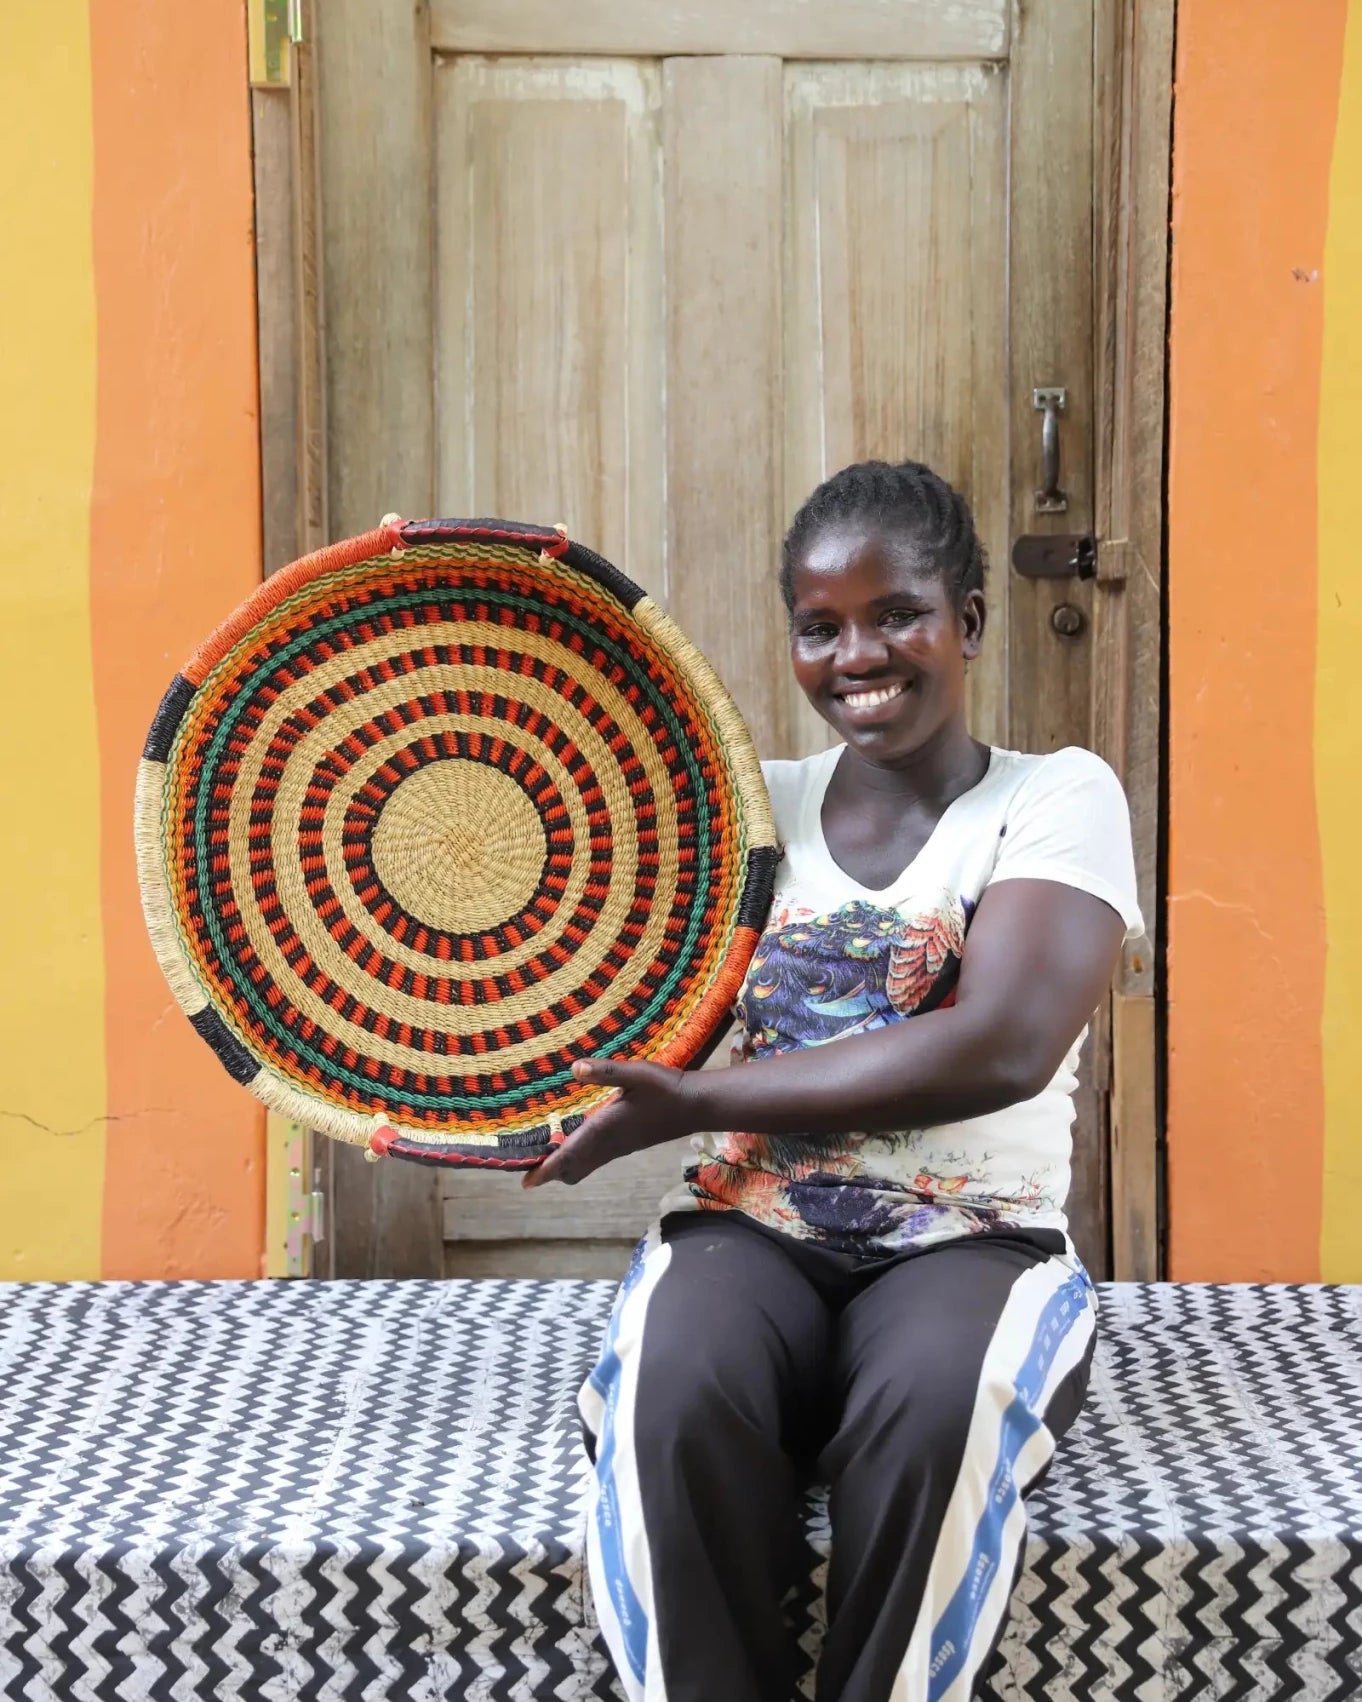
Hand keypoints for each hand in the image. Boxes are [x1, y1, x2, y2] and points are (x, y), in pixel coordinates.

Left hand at [523, 1058, 701, 1188]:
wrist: (694, 1106)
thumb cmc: (665, 1088)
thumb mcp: (636, 1074)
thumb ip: (605, 1071)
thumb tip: (574, 1067)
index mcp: (605, 1128)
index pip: (570, 1154)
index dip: (548, 1169)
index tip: (527, 1183)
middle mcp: (609, 1143)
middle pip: (573, 1167)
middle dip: (551, 1171)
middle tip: (527, 1166)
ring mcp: (618, 1147)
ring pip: (584, 1166)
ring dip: (564, 1166)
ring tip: (543, 1157)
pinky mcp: (625, 1145)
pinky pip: (594, 1160)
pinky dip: (578, 1158)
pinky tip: (572, 1145)